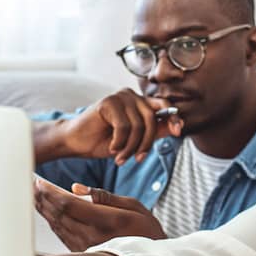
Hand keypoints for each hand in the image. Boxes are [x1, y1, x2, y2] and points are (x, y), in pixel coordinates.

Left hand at [34, 179, 166, 251]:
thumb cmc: (147, 231)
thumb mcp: (134, 206)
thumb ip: (104, 196)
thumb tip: (76, 188)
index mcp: (106, 220)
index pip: (69, 204)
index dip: (51, 192)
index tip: (40, 181)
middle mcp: (92, 235)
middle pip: (58, 214)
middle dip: (42, 198)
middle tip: (30, 185)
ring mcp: (86, 246)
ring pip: (57, 224)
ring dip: (43, 209)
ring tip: (33, 195)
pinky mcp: (83, 252)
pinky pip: (62, 234)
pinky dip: (51, 221)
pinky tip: (45, 212)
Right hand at [60, 89, 183, 165]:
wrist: (77, 142)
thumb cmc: (104, 141)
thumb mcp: (134, 140)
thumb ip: (153, 132)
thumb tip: (175, 128)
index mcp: (139, 103)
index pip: (164, 105)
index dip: (173, 117)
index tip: (178, 131)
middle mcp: (131, 96)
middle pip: (152, 119)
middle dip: (146, 143)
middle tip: (138, 159)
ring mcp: (120, 97)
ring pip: (138, 126)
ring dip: (131, 147)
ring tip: (120, 158)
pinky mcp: (108, 102)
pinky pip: (124, 127)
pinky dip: (119, 143)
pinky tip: (112, 148)